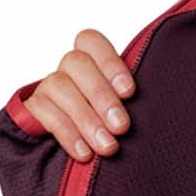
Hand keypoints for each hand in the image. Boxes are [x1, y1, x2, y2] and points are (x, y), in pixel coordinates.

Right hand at [21, 29, 134, 161]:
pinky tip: (84, 153)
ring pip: (60, 87)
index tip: (129, 92)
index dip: (109, 63)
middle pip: (77, 63)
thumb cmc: (113, 125)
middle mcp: (70, 69)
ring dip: (86, 119)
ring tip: (107, 147)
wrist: (76, 154)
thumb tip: (160, 106)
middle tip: (121, 127)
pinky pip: (44, 113)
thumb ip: (130, 101)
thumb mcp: (126, 109)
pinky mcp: (35, 108)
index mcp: (93, 61)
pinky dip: (68, 134)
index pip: (91, 42)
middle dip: (102, 96)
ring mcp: (50, 86)